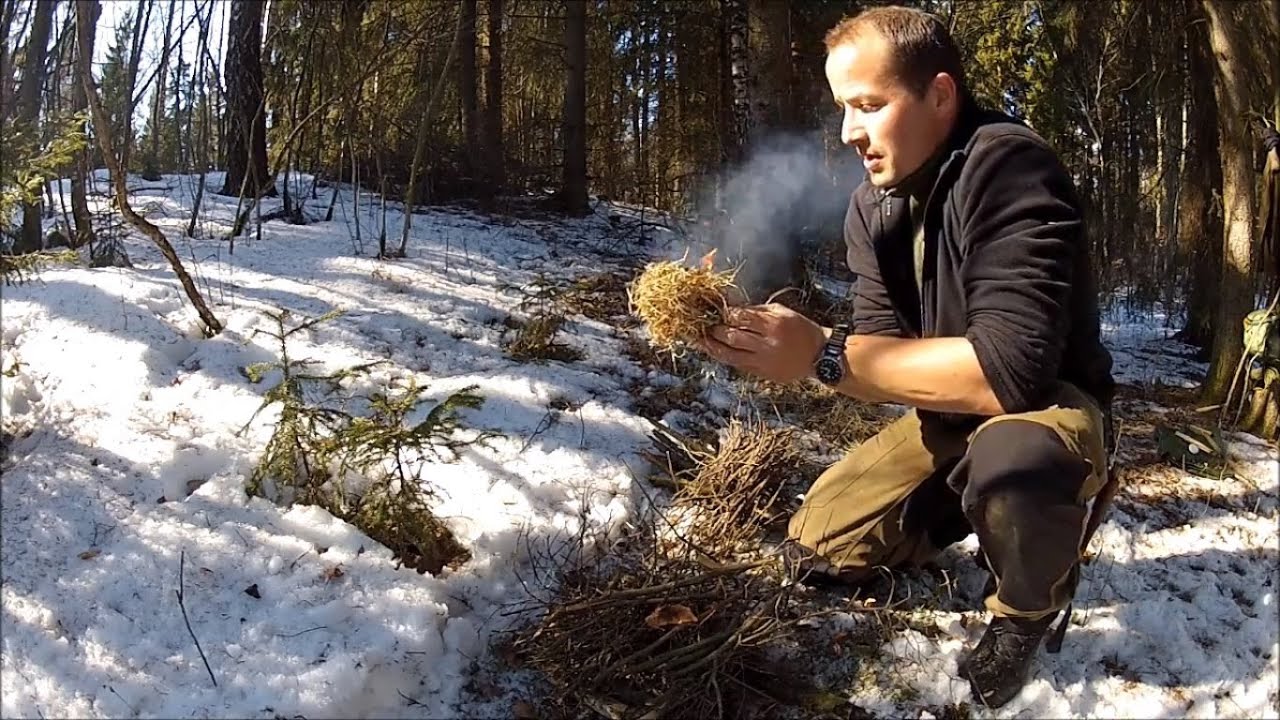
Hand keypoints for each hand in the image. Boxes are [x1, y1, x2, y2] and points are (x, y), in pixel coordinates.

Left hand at [697, 304, 827, 383]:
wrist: (819, 356)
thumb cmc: (801, 329)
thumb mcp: (783, 312)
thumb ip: (758, 311)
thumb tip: (733, 309)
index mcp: (773, 324)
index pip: (741, 317)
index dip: (725, 314)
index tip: (715, 311)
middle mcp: (767, 343)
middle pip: (733, 336)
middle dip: (715, 331)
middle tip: (704, 326)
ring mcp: (765, 360)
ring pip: (731, 355)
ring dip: (714, 348)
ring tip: (702, 342)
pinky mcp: (764, 373)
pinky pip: (740, 365)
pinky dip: (727, 358)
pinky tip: (718, 353)